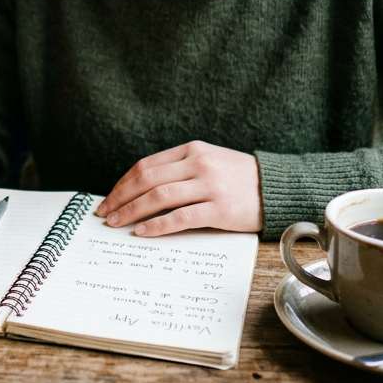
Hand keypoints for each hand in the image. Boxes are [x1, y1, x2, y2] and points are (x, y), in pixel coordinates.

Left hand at [94, 141, 261, 236]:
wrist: (278, 187)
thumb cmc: (239, 178)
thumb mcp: (209, 161)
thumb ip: (180, 169)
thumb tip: (141, 191)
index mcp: (191, 150)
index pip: (146, 166)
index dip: (123, 183)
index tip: (109, 198)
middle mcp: (198, 164)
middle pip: (147, 180)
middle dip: (121, 198)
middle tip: (104, 214)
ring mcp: (209, 185)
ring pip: (159, 197)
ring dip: (132, 211)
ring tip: (116, 224)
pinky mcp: (219, 208)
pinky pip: (181, 217)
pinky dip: (158, 225)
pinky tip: (142, 232)